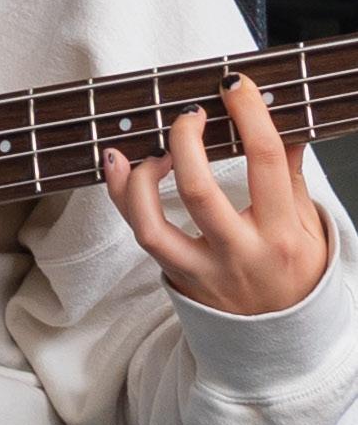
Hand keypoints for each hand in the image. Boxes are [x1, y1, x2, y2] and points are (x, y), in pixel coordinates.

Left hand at [104, 74, 330, 316]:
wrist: (280, 338)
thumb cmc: (295, 272)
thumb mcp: (307, 226)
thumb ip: (290, 174)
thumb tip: (285, 122)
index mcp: (281, 234)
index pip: (265, 163)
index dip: (248, 116)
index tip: (234, 86)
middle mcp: (240, 253)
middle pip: (199, 192)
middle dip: (186, 142)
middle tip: (191, 114)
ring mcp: (203, 269)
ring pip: (153, 225)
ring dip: (141, 177)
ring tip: (151, 148)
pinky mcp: (178, 276)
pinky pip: (140, 235)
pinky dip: (122, 196)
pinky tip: (116, 163)